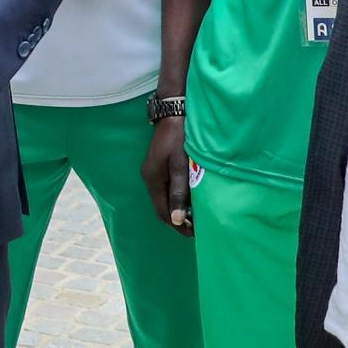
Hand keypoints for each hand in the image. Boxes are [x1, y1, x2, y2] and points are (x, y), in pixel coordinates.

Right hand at [144, 113, 193, 233]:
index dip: (177, 226)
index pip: (162, 212)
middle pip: (162, 207)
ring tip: (196, 216)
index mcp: (153, 180)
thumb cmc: (179, 139)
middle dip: (178, 220)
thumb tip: (178, 220)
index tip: (194, 234)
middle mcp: (149, 178)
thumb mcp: (181, 167)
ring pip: (164, 198)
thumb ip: (179, 193)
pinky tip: (190, 198)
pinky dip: (177, 197)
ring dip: (178, 208)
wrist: (174, 113)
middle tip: (197, 228)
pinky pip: (166, 189)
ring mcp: (153, 171)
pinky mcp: (159, 166)